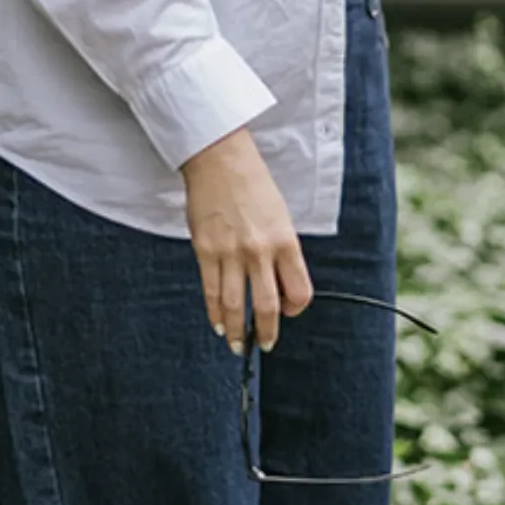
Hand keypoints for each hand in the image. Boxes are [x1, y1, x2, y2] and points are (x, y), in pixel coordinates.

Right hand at [180, 128, 313, 352]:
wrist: (220, 159)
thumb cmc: (253, 185)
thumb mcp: (280, 216)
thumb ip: (282, 251)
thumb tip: (278, 284)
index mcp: (285, 242)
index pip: (299, 291)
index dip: (295, 309)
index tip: (288, 312)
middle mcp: (260, 251)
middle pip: (267, 306)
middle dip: (266, 332)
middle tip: (264, 344)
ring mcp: (231, 252)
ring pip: (235, 304)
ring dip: (237, 331)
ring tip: (238, 345)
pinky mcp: (205, 250)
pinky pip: (211, 290)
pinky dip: (214, 312)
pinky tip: (218, 324)